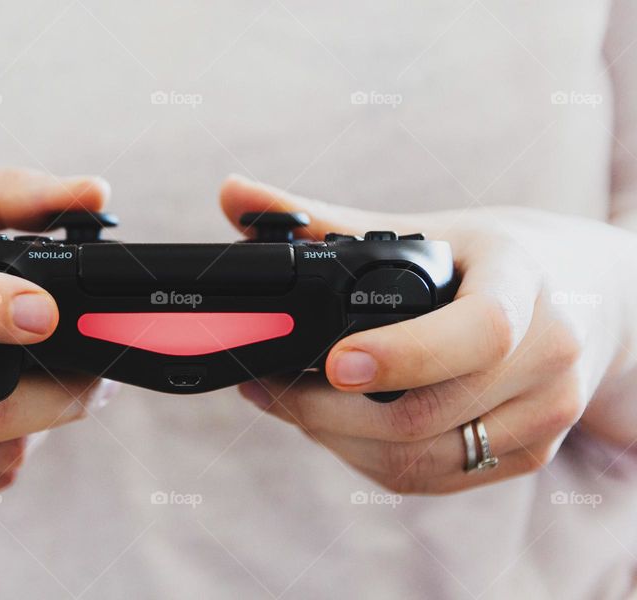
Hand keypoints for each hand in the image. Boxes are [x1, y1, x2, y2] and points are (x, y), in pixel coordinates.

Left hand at [220, 174, 634, 493]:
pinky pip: (434, 478)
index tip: (333, 362)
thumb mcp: (428, 227)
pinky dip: (369, 460)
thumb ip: (325, 220)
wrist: (587, 297)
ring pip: (422, 460)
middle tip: (267, 385)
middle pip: (428, 415)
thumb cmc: (497, 258)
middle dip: (328, 411)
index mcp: (526, 286)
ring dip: (337, 441)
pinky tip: (333, 428)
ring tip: (286, 404)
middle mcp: (550, 358)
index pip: (479, 332)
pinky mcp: (531, 455)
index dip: (403, 355)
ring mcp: (546, 416)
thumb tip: (231, 195)